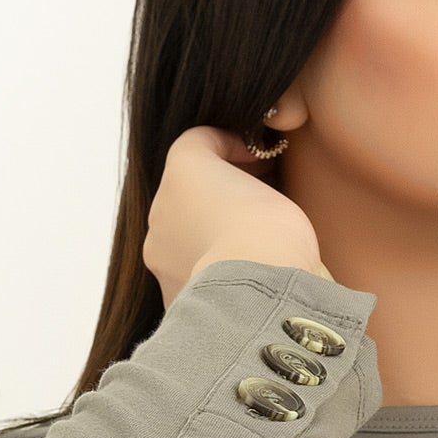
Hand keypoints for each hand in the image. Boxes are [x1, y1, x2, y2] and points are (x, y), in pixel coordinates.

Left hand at [143, 125, 325, 309]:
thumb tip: (258, 200)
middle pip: (189, 193)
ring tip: (246, 250)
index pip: (201, 144)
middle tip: (255, 207)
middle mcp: (161, 207)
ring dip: (209, 236)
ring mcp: (160, 255)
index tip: (261, 163)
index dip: (235, 148)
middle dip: (218, 197)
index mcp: (184, 169)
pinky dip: (208, 273)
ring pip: (184, 236)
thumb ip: (260, 182)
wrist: (251, 294)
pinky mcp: (168, 293)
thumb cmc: (269, 233)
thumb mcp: (277, 188)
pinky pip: (189, 275)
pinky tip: (238, 281)